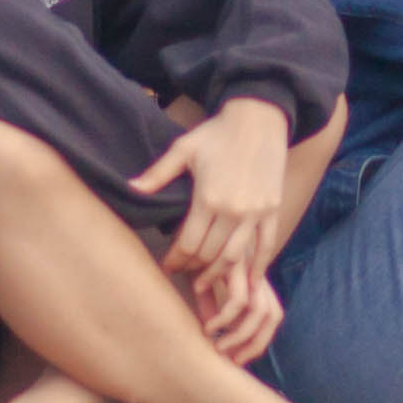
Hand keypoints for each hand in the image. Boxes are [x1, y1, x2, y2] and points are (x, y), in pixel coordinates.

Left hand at [136, 95, 299, 278]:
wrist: (259, 118)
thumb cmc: (217, 132)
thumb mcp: (183, 149)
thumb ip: (158, 174)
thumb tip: (130, 188)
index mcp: (207, 198)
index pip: (188, 244)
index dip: (176, 260)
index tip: (168, 266)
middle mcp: (233, 210)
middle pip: (209, 255)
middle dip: (193, 268)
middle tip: (184, 273)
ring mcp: (255, 213)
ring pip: (234, 257)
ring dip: (218, 274)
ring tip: (206, 282)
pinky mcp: (272, 210)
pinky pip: (266, 247)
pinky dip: (258, 268)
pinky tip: (249, 284)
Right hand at [183, 253, 285, 366]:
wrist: (195, 212)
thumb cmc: (197, 244)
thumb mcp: (203, 276)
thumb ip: (210, 299)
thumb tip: (207, 325)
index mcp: (254, 276)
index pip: (272, 314)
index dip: (259, 339)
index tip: (237, 357)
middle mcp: (256, 273)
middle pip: (273, 315)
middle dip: (255, 344)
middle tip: (232, 360)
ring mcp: (249, 268)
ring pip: (259, 311)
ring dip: (240, 336)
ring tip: (218, 347)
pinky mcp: (236, 265)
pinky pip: (238, 300)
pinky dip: (225, 319)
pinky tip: (208, 326)